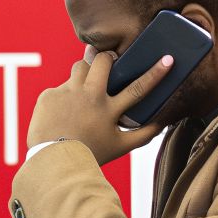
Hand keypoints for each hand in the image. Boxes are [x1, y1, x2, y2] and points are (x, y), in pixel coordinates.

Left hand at [22, 48, 171, 164]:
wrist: (53, 162)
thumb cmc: (90, 154)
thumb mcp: (119, 147)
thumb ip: (143, 134)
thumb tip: (162, 123)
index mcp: (108, 110)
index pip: (138, 88)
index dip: (156, 73)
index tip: (169, 59)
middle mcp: (89, 97)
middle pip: (103, 62)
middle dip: (108, 56)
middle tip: (109, 60)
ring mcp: (67, 94)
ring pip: (79, 67)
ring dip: (85, 71)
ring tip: (85, 85)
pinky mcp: (49, 96)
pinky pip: (60, 88)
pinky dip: (64, 97)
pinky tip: (62, 112)